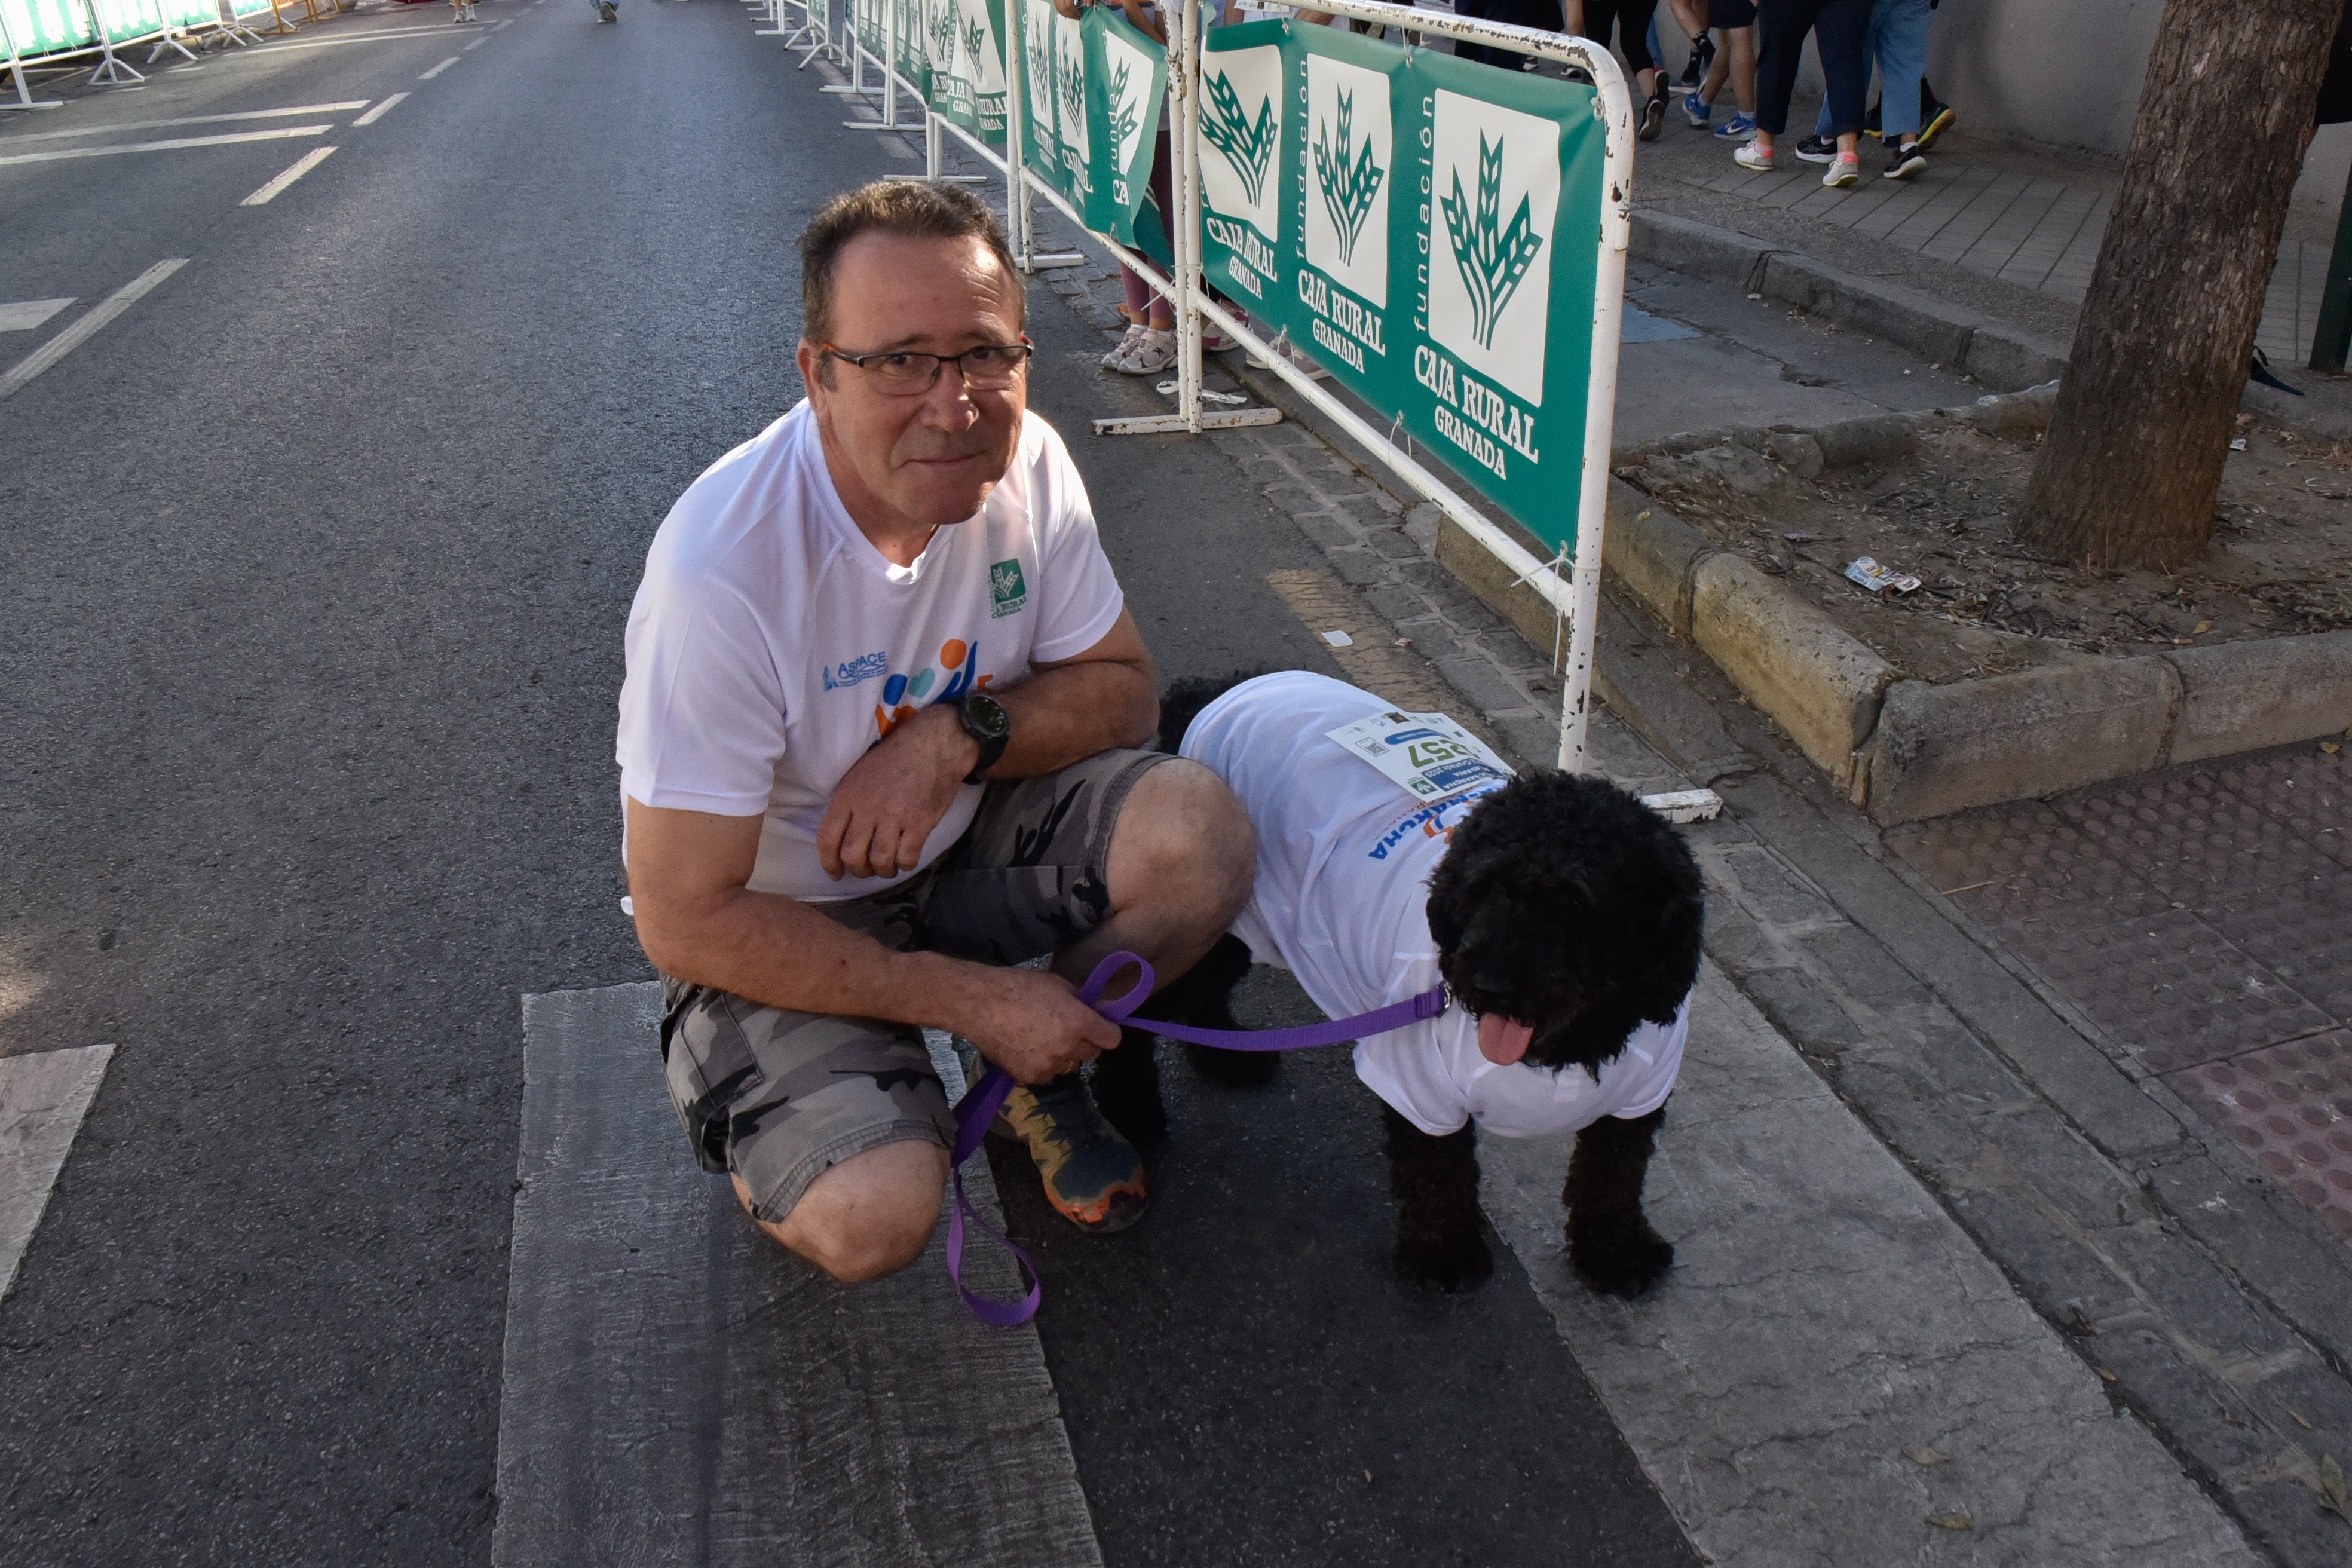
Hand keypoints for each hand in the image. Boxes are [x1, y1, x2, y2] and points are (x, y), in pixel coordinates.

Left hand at [817, 705, 979, 879]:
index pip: (827, 838)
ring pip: (880, 861)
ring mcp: (895, 817)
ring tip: (887, 867)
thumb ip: (848, 803)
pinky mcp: (920, 823)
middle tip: (866, 869)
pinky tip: (905, 858)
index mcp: (848, 796)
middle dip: (858, 870)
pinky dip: (905, 864)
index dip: (828, 862)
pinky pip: (907, 858)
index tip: (836, 873)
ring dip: (882, 871)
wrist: (933, 745)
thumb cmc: (894, 758)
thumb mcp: (858, 774)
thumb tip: (841, 835)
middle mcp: (868, 809)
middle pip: (852, 855)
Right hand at [960, 966, 1120, 1083]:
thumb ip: (1084, 1000)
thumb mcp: (1056, 984)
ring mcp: (1048, 1066)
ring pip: (1068, 1065)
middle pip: (1092, 1054)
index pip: (1112, 1039)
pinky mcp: (1029, 1077)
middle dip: (1083, 1042)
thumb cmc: (1018, 987)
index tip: (1098, 1026)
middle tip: (1065, 1028)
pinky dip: (1041, 1064)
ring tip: (1040, 1038)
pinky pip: (1046, 1074)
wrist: (978, 1005)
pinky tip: (1025, 1048)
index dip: (1106, 1031)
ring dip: (1062, 1055)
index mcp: (1078, 1023)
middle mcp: (1067, 1048)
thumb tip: (1104, 1007)